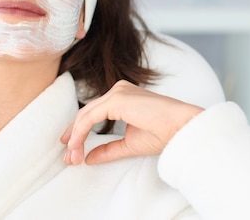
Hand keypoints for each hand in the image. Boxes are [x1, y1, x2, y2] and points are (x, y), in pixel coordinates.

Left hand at [60, 80, 202, 164]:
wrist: (181, 128)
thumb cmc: (163, 134)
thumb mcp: (129, 144)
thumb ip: (108, 149)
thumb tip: (88, 158)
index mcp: (122, 97)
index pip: (93, 113)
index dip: (79, 131)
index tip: (71, 149)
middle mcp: (118, 90)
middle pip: (86, 113)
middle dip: (74, 136)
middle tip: (67, 157)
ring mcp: (117, 92)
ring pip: (85, 115)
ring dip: (75, 137)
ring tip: (71, 157)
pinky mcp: (117, 99)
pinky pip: (90, 117)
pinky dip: (80, 133)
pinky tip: (76, 147)